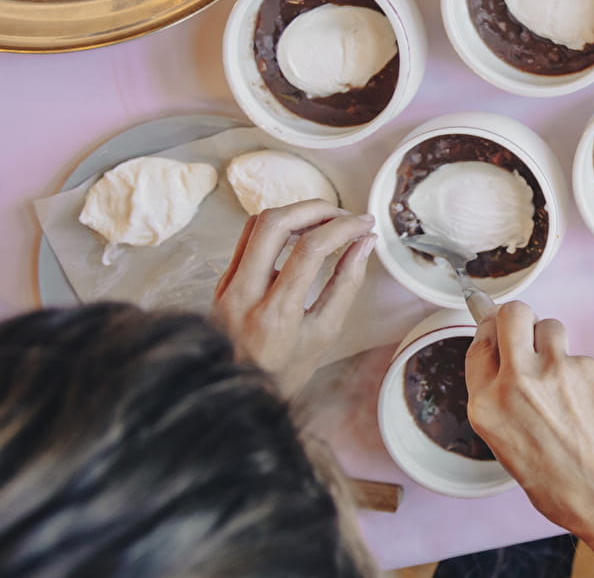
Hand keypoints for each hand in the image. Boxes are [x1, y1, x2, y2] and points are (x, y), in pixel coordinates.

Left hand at [212, 201, 375, 396]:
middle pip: (274, 223)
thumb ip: (346, 285)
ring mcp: (226, 286)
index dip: (343, 228)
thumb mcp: (324, 334)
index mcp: (275, 313)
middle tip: (344, 215)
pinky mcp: (221, 282)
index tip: (365, 225)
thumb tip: (364, 244)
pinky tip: (299, 236)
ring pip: (256, 224)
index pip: (309, 249)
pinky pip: (247, 239)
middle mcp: (243, 293)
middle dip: (315, 209)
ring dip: (294, 214)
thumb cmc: (284, 371)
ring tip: (324, 222)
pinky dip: (278, 229)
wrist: (234, 392)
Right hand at [466, 302, 593, 576]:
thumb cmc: (563, 486)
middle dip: (519, 319)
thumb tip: (506, 367)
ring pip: (549, 325)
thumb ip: (503, 403)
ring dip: (554, 341)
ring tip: (565, 375)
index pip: (478, 346)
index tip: (497, 331)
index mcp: (486, 406)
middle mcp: (515, 382)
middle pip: (511, 314)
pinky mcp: (589, 367)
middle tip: (530, 334)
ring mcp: (554, 371)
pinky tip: (590, 400)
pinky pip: (579, 354)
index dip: (490, 335)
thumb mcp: (509, 448)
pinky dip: (583, 370)